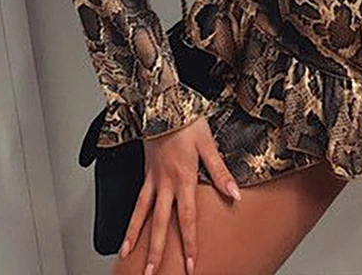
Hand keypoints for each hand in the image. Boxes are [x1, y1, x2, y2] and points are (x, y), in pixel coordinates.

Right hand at [118, 116, 241, 274]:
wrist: (163, 104)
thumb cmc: (188, 122)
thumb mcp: (209, 144)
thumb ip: (220, 172)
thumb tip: (234, 194)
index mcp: (184, 178)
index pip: (187, 218)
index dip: (189, 243)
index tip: (190, 264)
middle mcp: (166, 184)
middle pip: (161, 224)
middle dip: (158, 251)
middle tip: (153, 274)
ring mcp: (153, 180)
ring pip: (143, 215)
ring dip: (137, 239)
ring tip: (130, 259)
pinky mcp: (146, 174)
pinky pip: (136, 201)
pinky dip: (131, 220)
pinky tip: (127, 234)